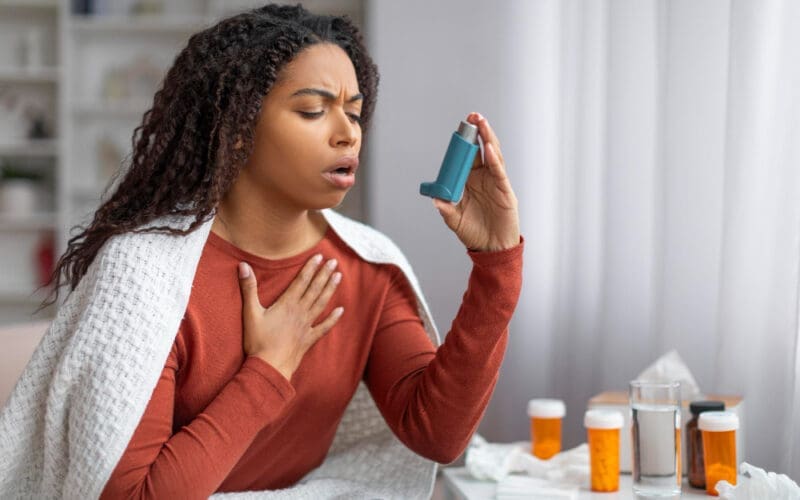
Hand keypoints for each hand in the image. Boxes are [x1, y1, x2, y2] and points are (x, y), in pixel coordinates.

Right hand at [238, 255, 342, 380]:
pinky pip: (324, 327)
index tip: (319, 256)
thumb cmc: (258, 341)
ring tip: (339, 276)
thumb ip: (249, 288)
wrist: (269, 367)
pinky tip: (341, 310)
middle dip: (324, 274)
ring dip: (330, 289)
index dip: (310, 268)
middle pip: (315, 289)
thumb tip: (243, 265)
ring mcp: (306, 326)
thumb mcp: (250, 313)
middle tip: (334, 261)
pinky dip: (333, 319)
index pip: (301, 281)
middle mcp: (300, 312)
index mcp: (287, 304)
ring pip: (322, 303)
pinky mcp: (309, 339)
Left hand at [433, 112, 519, 251]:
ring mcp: (495, 182)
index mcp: (470, 181)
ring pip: (493, 156)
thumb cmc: (474, 232)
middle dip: (478, 132)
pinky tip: (488, 149)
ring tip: (482, 125)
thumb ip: (446, 210)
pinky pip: (499, 172)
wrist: (491, 249)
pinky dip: (494, 160)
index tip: (460, 127)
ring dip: (488, 139)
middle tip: (473, 117)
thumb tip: (434, 199)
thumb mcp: (455, 221)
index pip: (467, 156)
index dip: (464, 142)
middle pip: (482, 150)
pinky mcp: (505, 191)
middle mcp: (484, 178)